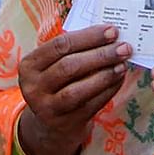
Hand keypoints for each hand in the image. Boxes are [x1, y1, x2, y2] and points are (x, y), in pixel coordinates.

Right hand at [16, 24, 133, 154]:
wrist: (51, 123)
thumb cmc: (59, 82)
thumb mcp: (54, 65)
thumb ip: (75, 49)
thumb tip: (109, 34)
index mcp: (29, 65)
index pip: (59, 45)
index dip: (88, 37)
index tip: (112, 30)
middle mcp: (33, 87)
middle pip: (69, 66)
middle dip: (100, 55)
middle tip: (124, 47)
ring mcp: (48, 108)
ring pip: (79, 89)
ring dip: (105, 74)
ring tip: (123, 63)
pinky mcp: (65, 123)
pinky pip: (91, 104)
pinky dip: (108, 90)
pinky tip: (119, 78)